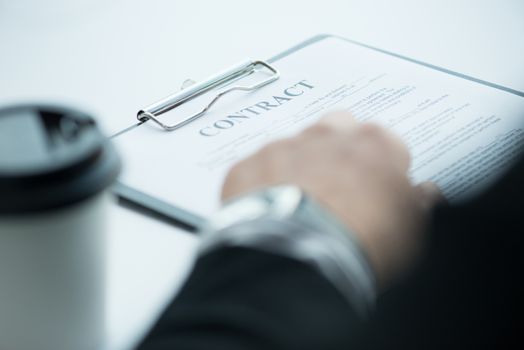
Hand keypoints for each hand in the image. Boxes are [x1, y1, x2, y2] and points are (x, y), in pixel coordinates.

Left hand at [222, 112, 441, 287]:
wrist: (298, 260)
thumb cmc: (358, 244)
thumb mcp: (410, 231)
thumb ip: (419, 203)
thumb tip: (425, 194)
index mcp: (374, 144)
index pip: (385, 144)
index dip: (381, 169)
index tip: (376, 189)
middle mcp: (328, 135)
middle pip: (337, 131)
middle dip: (339, 151)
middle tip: (336, 188)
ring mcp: (284, 147)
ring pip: (294, 147)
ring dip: (299, 166)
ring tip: (299, 204)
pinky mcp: (249, 165)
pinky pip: (258, 169)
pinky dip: (263, 185)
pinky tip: (270, 212)